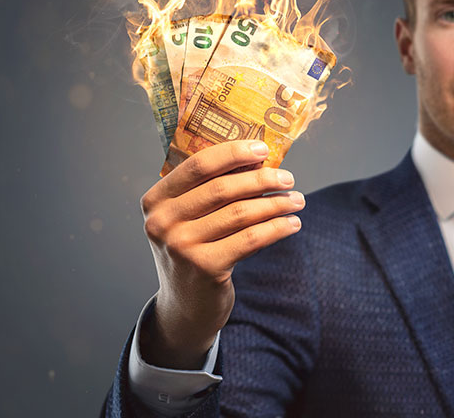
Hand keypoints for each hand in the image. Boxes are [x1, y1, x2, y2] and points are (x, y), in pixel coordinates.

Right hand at [137, 139, 303, 368]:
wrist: (185, 306)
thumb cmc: (194, 251)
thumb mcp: (189, 219)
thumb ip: (210, 191)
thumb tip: (259, 159)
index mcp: (156, 200)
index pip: (198, 165)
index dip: (234, 152)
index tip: (264, 148)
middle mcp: (162, 222)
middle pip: (223, 188)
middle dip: (263, 179)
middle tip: (288, 178)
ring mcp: (181, 246)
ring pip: (241, 213)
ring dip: (276, 203)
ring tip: (297, 200)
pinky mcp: (205, 267)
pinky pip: (251, 239)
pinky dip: (276, 228)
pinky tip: (292, 224)